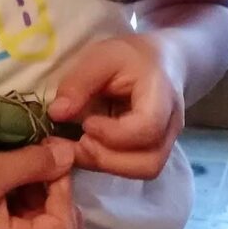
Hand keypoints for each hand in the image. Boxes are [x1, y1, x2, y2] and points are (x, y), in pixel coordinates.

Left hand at [50, 34, 183, 180]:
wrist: (160, 62)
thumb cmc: (130, 57)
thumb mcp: (102, 57)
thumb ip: (79, 83)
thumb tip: (56, 114)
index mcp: (162, 97)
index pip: (147, 129)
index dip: (112, 134)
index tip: (86, 123)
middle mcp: (171, 127)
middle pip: (149, 163)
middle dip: (106, 158)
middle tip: (77, 142)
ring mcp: (166, 144)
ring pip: (143, 171)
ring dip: (105, 165)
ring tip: (79, 146)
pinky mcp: (153, 153)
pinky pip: (134, 169)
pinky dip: (106, 164)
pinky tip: (86, 148)